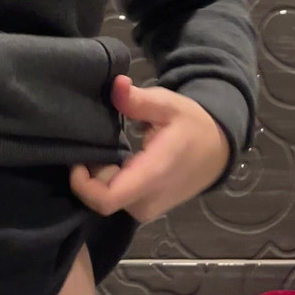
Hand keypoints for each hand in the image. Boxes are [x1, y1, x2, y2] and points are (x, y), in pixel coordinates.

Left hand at [69, 74, 229, 221]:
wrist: (217, 151)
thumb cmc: (192, 126)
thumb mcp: (168, 105)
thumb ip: (139, 100)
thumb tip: (115, 85)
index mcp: (151, 176)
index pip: (106, 200)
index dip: (83, 184)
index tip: (77, 158)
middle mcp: (147, 201)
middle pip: (103, 197)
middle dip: (91, 172)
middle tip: (92, 141)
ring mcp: (147, 210)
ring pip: (110, 199)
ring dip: (101, 176)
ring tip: (104, 146)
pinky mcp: (147, 209)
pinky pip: (119, 199)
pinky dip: (112, 180)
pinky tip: (116, 157)